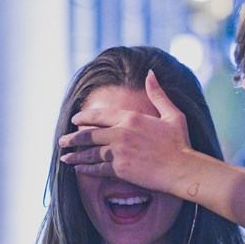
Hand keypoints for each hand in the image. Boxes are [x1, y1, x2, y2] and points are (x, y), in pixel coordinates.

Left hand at [58, 70, 192, 194]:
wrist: (182, 169)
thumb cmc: (180, 143)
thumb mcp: (172, 113)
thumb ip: (158, 93)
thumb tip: (150, 73)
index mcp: (131, 118)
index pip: (99, 116)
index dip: (84, 118)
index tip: (75, 120)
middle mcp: (121, 133)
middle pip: (89, 135)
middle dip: (73, 138)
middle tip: (62, 141)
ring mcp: (119, 152)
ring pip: (90, 153)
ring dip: (75, 154)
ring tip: (64, 156)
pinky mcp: (120, 170)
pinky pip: (97, 169)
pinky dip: (86, 168)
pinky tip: (78, 169)